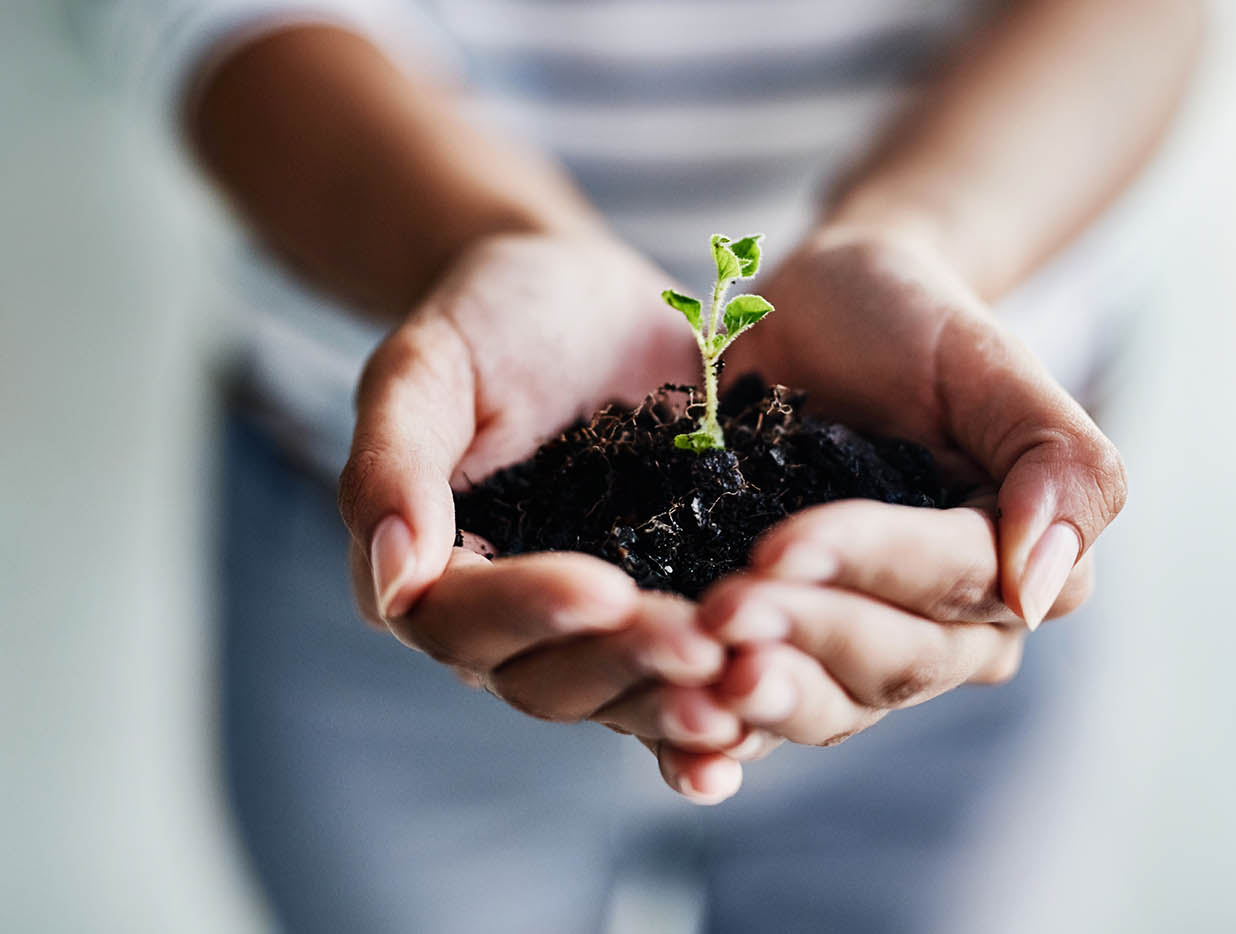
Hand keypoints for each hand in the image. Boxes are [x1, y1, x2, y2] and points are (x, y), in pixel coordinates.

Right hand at [341, 231, 738, 747]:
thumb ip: (393, 463)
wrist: (584, 300)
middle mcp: (506, 621)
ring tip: (742, 686)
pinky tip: (760, 714)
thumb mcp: (427, 366)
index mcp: (431, 571)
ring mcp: (588, 627)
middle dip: (624, 666)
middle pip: (545, 680)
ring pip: (618, 697)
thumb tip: (394, 577)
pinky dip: (716, 708)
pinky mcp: (663, 609)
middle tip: (702, 646)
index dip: (531, 613)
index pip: (462, 622)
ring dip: (676, 702)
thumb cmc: (491, 318)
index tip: (607, 589)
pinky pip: (679, 678)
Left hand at [649, 224, 1125, 780]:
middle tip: (723, 611)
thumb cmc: (913, 326)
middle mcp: (945, 628)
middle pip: (889, 659)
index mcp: (1010, 564)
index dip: (870, 567)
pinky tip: (683, 752)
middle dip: (805, 635)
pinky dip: (721, 741)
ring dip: (765, 698)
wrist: (821, 318)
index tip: (782, 546)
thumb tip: (1041, 591)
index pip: (951, 581)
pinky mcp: (782, 652)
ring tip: (698, 671)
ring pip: (830, 705)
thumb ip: (1058, 462)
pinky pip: (760, 718)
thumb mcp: (991, 362)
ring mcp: (857, 648)